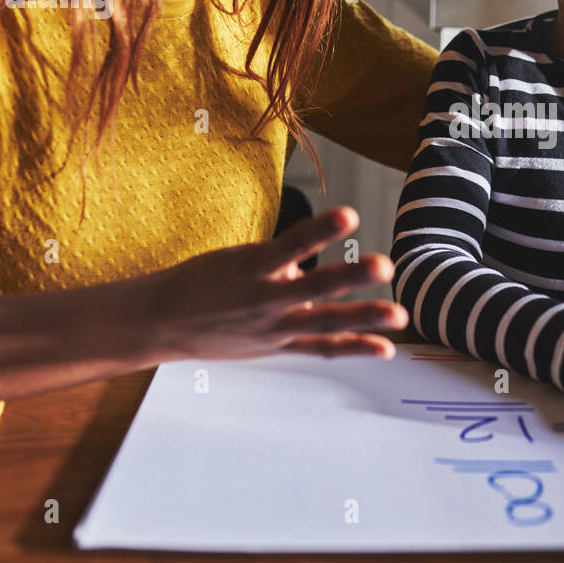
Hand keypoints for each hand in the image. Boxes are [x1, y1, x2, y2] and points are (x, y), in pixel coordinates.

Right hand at [132, 205, 405, 362]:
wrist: (164, 321)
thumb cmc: (205, 280)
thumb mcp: (238, 258)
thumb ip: (281, 260)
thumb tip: (315, 266)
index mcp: (252, 267)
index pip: (291, 244)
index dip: (320, 230)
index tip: (350, 214)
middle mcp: (265, 299)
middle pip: (314, 289)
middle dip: (351, 278)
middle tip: (386, 265)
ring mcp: (274, 327)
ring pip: (324, 323)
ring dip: (364, 319)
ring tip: (400, 314)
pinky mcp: (279, 347)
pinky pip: (320, 348)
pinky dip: (353, 348)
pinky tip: (386, 348)